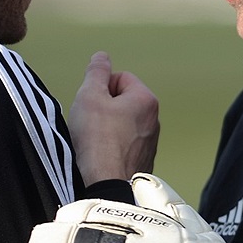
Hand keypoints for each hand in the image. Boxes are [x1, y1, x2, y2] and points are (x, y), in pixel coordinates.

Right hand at [69, 52, 158, 183]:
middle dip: (102, 108)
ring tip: (93, 142)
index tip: (91, 104)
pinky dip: (110, 147)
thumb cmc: (98, 142)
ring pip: (121, 124)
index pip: (120, 78)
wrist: (106, 186)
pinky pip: (122, 145)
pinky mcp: (142, 161)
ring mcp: (149, 143)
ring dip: (105, 128)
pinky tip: (99, 156)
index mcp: (146, 100)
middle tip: (89, 122)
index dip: (99, 87)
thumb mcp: (89, 96)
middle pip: (121, 101)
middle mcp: (154, 121)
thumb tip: (101, 57)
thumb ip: (96, 72)